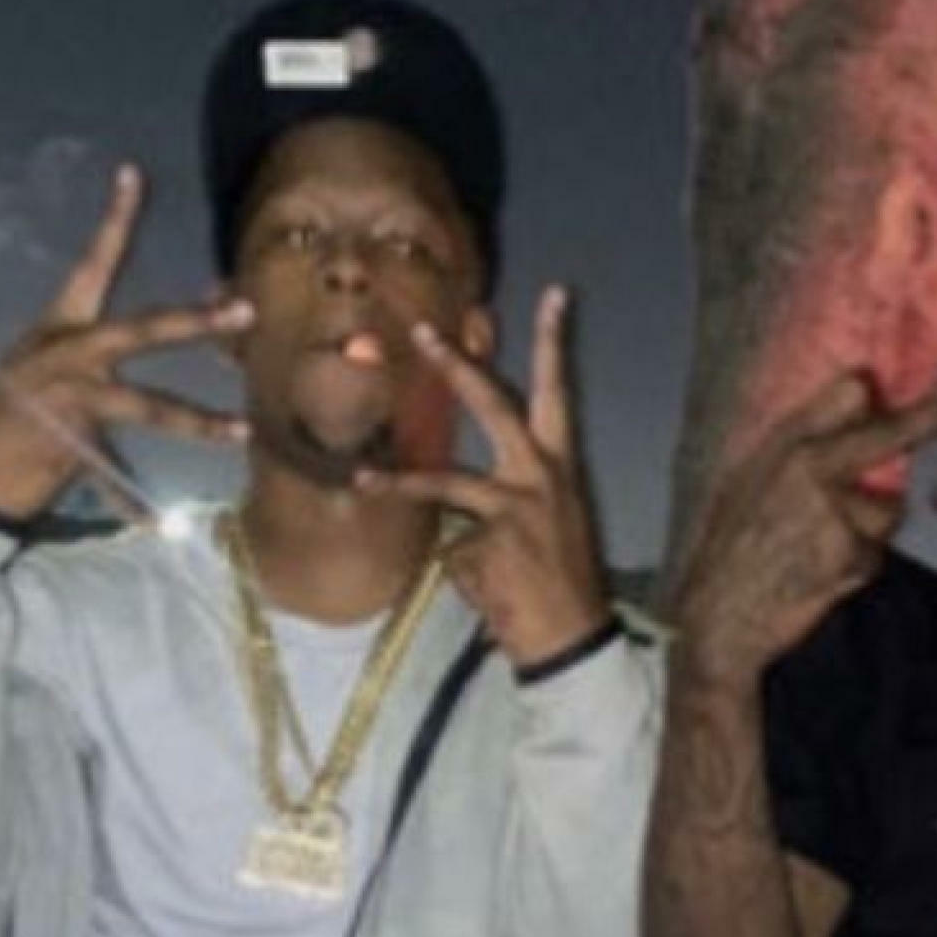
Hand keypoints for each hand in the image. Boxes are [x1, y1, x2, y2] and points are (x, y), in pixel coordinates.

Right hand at [0, 165, 252, 523]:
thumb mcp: (38, 375)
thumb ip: (90, 365)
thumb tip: (138, 357)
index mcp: (57, 329)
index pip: (92, 264)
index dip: (114, 219)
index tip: (135, 174)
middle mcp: (67, 354)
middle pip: (141, 329)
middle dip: (195, 321)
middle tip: (245, 310)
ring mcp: (70, 399)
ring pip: (147, 405)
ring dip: (197, 420)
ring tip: (240, 430)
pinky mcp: (70, 446)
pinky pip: (113, 479)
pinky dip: (130, 503)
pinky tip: (155, 525)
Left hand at [354, 288, 612, 671]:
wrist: (572, 644)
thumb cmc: (562, 586)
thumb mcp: (550, 525)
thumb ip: (511, 494)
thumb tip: (460, 497)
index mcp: (561, 466)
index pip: (557, 393)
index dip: (555, 343)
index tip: (556, 291)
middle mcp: (541, 477)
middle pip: (495, 406)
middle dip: (457, 368)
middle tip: (422, 332)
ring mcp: (514, 510)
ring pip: (449, 483)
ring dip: (402, 483)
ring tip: (364, 480)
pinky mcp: (488, 547)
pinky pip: (450, 549)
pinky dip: (458, 571)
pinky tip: (485, 594)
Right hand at [671, 369, 936, 686]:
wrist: (720, 619)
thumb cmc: (730, 555)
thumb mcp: (747, 486)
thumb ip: (795, 451)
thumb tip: (844, 417)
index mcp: (784, 444)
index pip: (845, 394)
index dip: (876, 392)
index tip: (905, 378)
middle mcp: (811, 465)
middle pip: (888, 432)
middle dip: (932, 414)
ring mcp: (834, 507)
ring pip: (885, 511)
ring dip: (868, 532)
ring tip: (819, 554)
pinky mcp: (850, 550)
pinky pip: (875, 554)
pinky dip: (856, 568)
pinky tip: (820, 578)